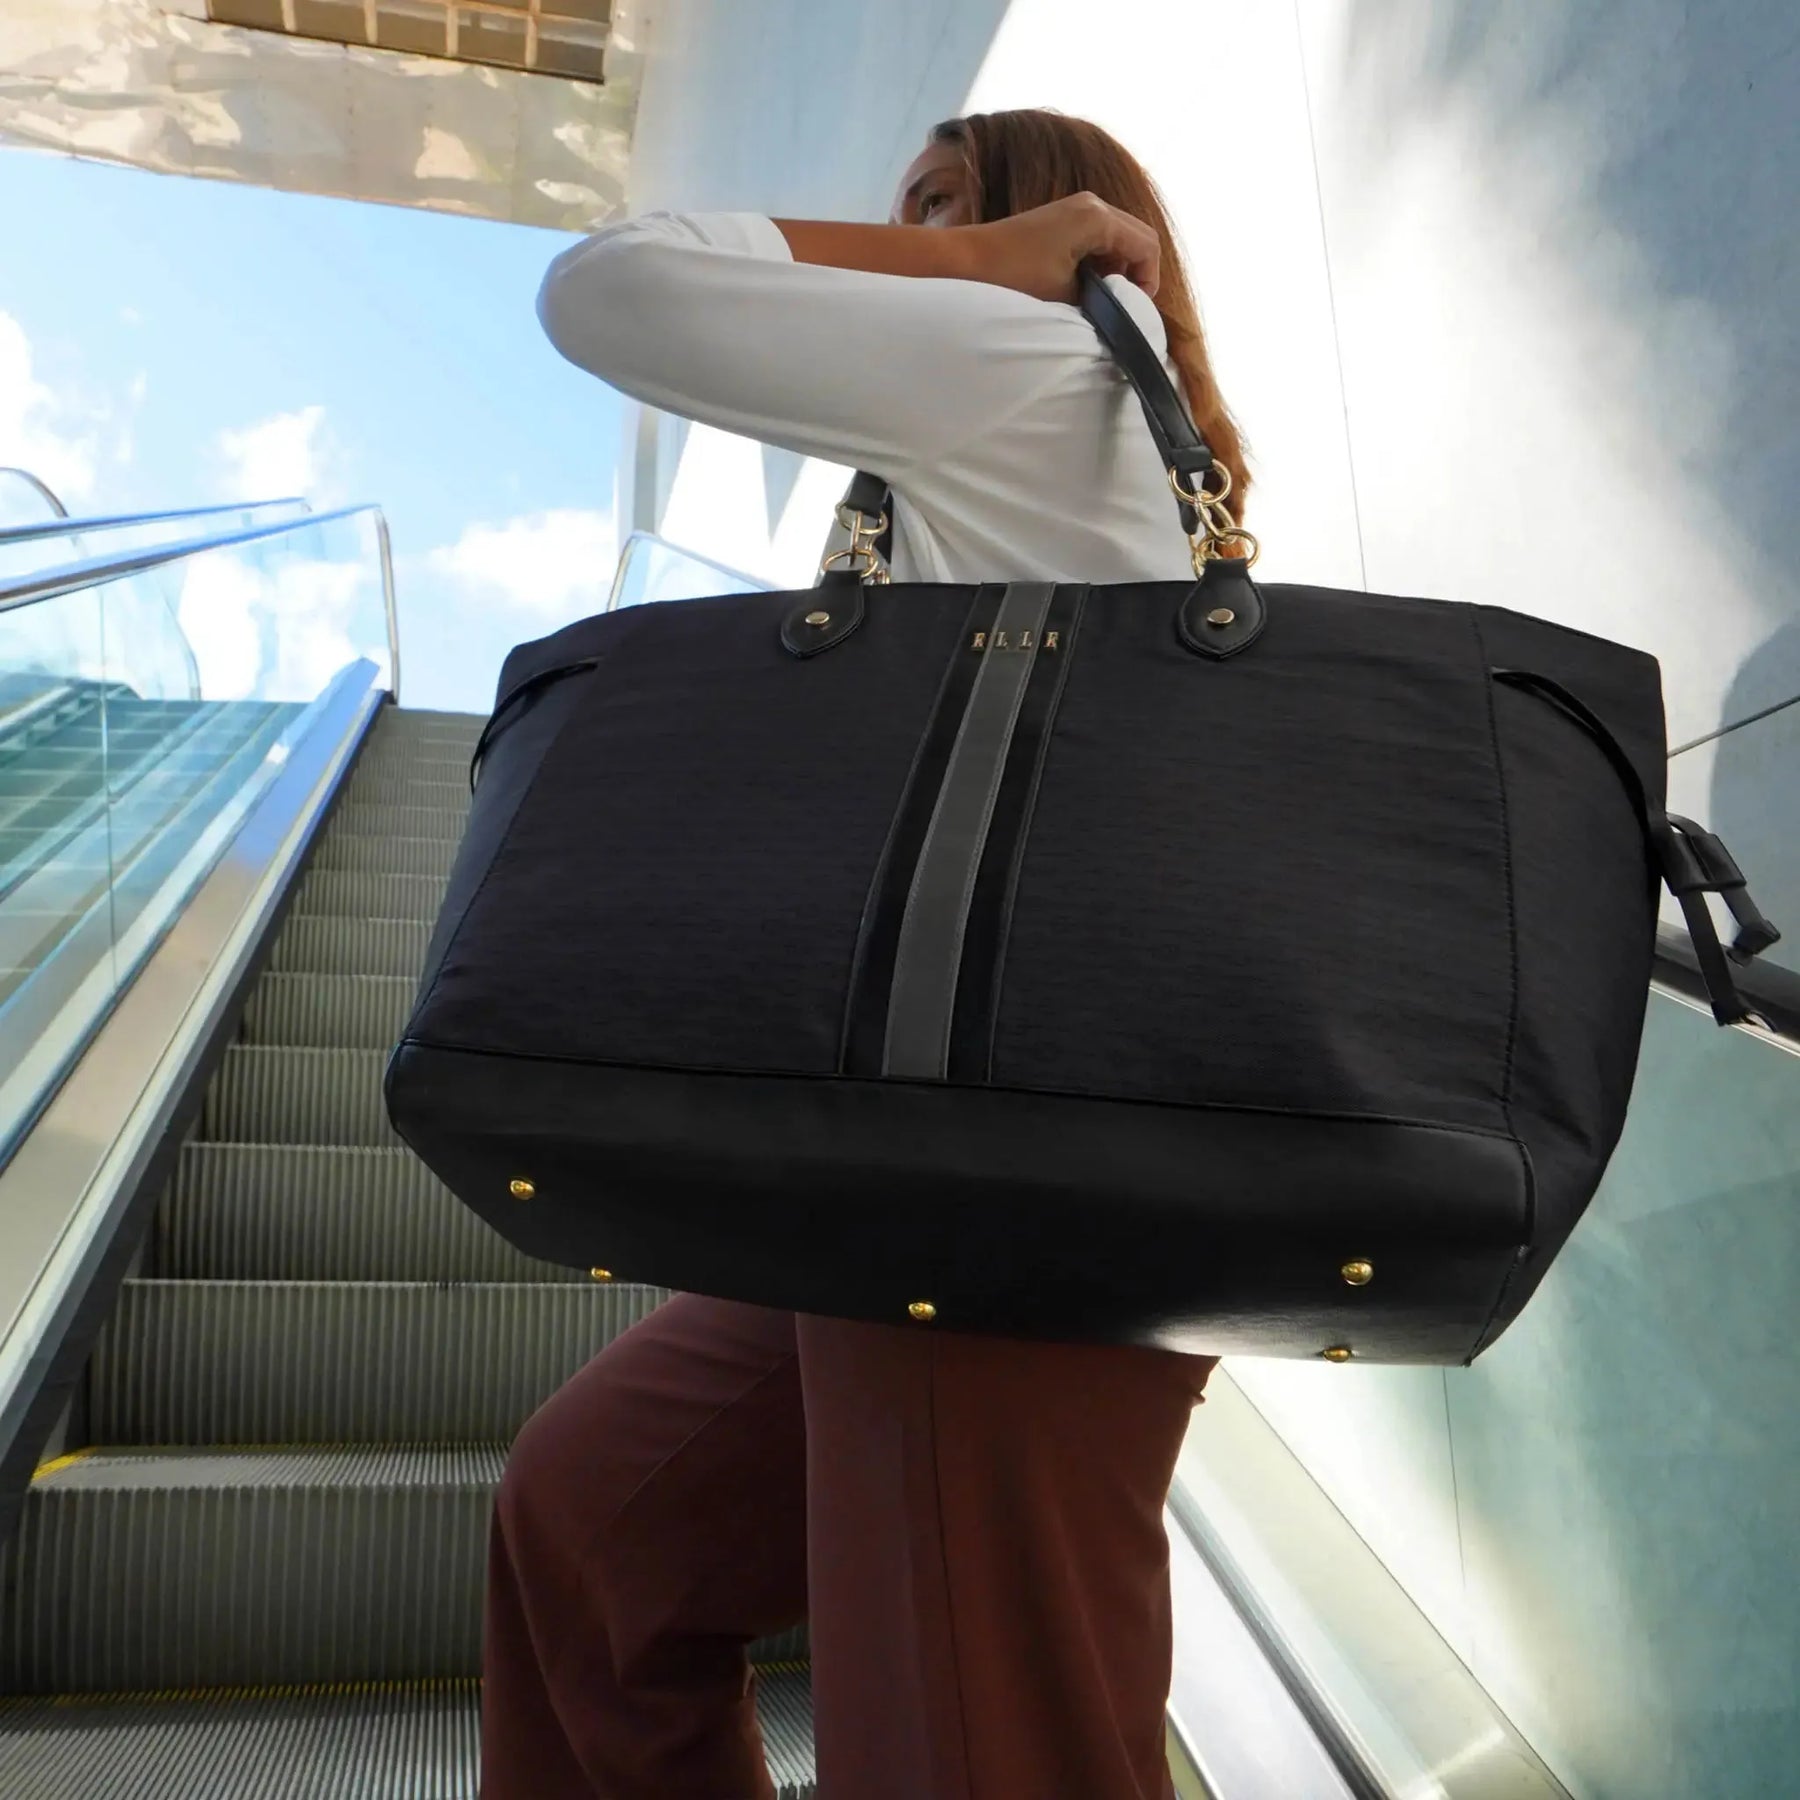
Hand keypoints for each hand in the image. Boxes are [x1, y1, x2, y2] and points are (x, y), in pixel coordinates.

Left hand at [964, 192, 1160, 303]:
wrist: (967, 261)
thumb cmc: (1013, 277)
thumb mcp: (1065, 294)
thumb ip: (1101, 299)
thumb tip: (1118, 310)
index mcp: (1097, 217)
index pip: (1147, 247)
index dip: (1148, 282)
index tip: (1133, 311)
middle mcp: (1091, 205)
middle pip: (1136, 238)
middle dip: (1134, 274)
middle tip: (1120, 307)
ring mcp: (1075, 208)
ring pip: (1117, 239)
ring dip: (1115, 270)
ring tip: (1098, 300)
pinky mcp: (1061, 219)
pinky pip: (1096, 239)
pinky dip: (1098, 263)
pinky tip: (1081, 286)